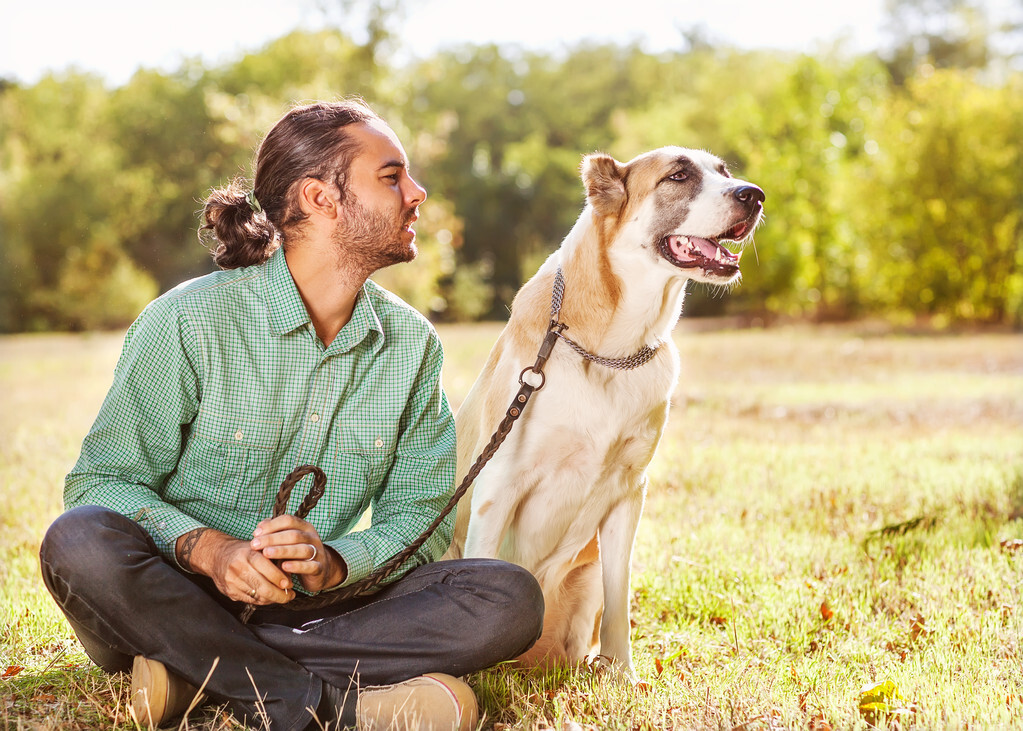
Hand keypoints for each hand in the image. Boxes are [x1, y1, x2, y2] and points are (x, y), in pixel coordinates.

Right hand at [176, 527, 294, 605]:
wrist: (216, 555)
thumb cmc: (243, 551)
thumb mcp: (258, 547)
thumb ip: (274, 557)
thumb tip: (291, 572)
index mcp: (248, 554)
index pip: (267, 569)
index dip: (280, 579)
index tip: (290, 584)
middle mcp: (238, 568)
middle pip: (263, 587)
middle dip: (280, 595)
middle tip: (290, 596)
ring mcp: (232, 581)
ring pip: (257, 596)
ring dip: (272, 599)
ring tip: (282, 596)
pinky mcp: (229, 592)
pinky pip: (250, 600)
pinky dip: (262, 600)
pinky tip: (269, 597)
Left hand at [251, 515, 346, 592]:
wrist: (320, 571)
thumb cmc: (297, 553)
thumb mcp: (287, 541)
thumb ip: (274, 532)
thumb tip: (259, 528)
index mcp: (304, 527)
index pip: (288, 520)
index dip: (271, 525)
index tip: (255, 534)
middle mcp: (312, 537)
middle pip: (293, 534)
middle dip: (272, 539)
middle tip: (255, 544)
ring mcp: (318, 552)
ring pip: (302, 549)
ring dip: (282, 550)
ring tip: (266, 553)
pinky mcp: (319, 567)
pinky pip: (310, 566)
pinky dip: (297, 566)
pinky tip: (284, 566)